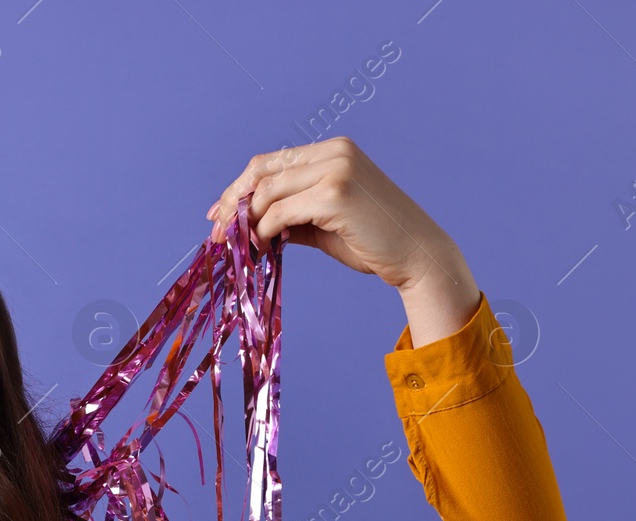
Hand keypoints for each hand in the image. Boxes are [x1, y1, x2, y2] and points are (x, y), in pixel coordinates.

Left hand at [206, 137, 480, 345]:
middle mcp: (334, 152)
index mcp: (333, 150)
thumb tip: (247, 224)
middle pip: (261, 171)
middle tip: (218, 234)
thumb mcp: (324, 221)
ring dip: (248, 224)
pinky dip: (264, 234)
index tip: (218, 215)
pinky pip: (279, 214)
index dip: (238, 188)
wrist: (417, 255)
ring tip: (247, 248)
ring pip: (267, 193)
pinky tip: (265, 249)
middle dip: (233, 204)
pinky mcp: (335, 194)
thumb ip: (290, 213)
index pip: (269, 162)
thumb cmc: (372, 242)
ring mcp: (336, 169)